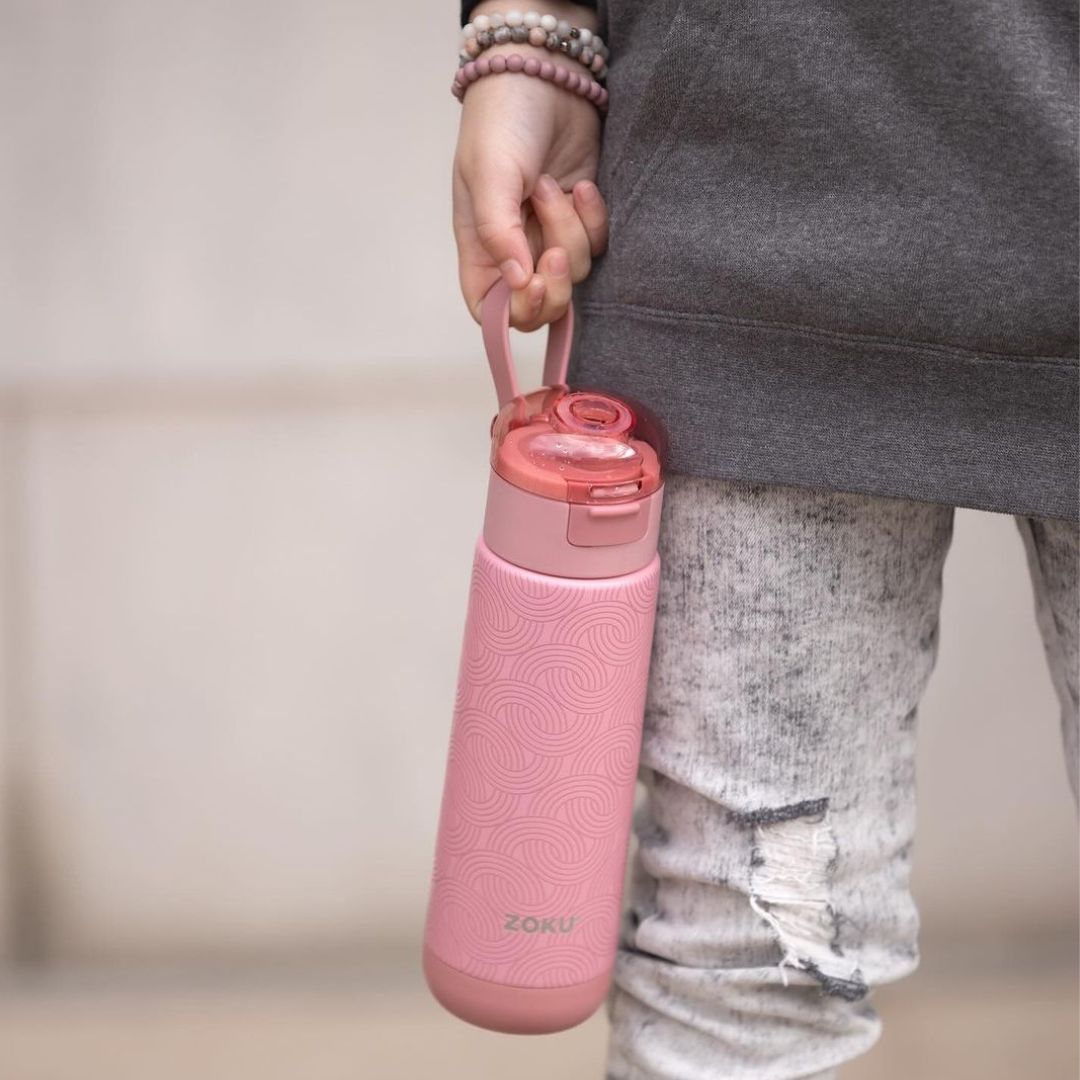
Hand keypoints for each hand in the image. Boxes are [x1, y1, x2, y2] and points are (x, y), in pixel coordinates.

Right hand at [452, 47, 608, 329]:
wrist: (545, 72)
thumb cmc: (502, 119)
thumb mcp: (488, 174)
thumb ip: (497, 233)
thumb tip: (517, 283)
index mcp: (481, 247)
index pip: (492, 309)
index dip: (515, 311)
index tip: (535, 286)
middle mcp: (515, 248)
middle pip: (541, 305)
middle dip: (555, 284)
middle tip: (554, 248)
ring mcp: (551, 234)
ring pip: (574, 273)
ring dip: (570, 232)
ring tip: (554, 186)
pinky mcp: (583, 217)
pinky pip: (599, 244)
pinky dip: (594, 219)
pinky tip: (582, 185)